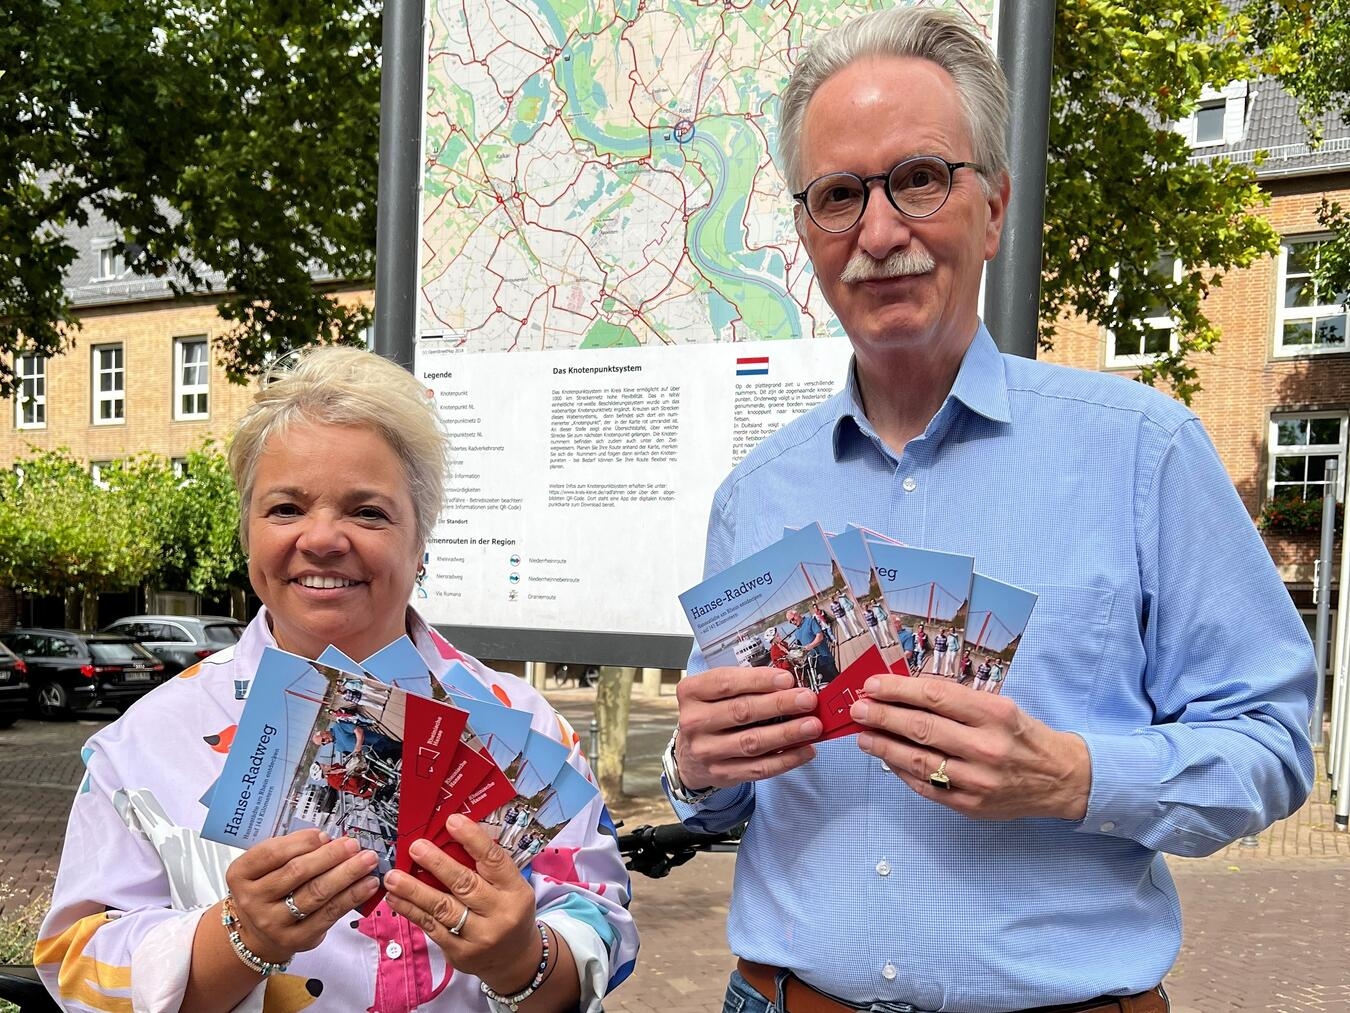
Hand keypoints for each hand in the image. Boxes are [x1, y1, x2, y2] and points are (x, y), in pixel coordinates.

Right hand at [224, 829, 381, 962]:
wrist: (258, 934)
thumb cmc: (267, 890)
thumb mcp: (264, 867)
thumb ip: (290, 851)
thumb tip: (329, 839)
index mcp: (241, 874)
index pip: (272, 854)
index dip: (301, 842)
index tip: (325, 835)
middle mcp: (253, 900)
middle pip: (297, 872)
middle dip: (331, 855)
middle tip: (353, 844)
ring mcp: (274, 922)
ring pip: (316, 893)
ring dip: (347, 874)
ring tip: (367, 860)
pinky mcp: (297, 938)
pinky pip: (329, 914)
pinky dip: (352, 896)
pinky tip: (367, 884)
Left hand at [383, 815, 539, 990]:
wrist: (513, 959)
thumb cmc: (508, 911)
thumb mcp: (510, 887)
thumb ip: (486, 868)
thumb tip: (449, 838)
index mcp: (515, 891)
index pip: (494, 860)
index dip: (472, 839)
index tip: (451, 821)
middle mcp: (499, 914)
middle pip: (465, 884)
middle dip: (437, 864)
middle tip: (415, 847)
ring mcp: (479, 936)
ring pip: (442, 908)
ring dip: (414, 891)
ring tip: (393, 876)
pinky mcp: (459, 952)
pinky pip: (431, 928)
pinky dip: (411, 911)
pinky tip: (395, 899)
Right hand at [674, 665, 822, 789]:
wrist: (690, 755)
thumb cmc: (711, 713)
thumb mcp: (716, 692)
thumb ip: (746, 685)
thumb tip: (789, 683)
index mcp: (691, 693)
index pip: (725, 683)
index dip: (758, 681)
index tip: (787, 679)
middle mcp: (694, 722)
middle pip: (741, 712)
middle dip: (780, 705)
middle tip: (807, 700)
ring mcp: (707, 751)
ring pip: (752, 742)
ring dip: (787, 733)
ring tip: (812, 725)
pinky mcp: (722, 773)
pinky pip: (759, 768)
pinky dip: (786, 759)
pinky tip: (805, 750)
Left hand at [850, 674, 1090, 820]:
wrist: (1060, 778)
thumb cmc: (1022, 735)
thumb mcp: (999, 706)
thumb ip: (955, 701)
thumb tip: (904, 694)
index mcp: (994, 714)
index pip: (934, 696)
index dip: (897, 690)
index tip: (872, 685)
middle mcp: (986, 747)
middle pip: (921, 727)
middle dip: (882, 716)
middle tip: (858, 710)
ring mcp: (978, 780)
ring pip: (918, 760)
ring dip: (884, 747)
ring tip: (864, 737)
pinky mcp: (971, 806)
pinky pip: (926, 787)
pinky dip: (902, 772)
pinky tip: (887, 760)